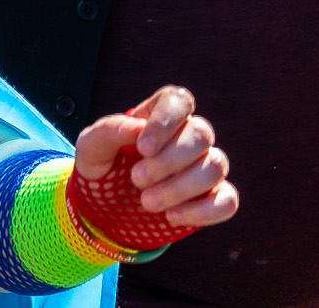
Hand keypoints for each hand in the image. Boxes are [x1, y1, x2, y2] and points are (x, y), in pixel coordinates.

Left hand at [73, 85, 235, 230]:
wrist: (106, 206)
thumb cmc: (102, 166)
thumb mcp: (91, 147)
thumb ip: (108, 131)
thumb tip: (136, 127)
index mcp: (159, 115)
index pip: (179, 101)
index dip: (166, 121)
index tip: (142, 147)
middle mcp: (188, 136)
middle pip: (201, 134)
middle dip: (169, 160)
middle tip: (137, 179)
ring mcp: (204, 167)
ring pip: (215, 166)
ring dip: (181, 187)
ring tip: (147, 202)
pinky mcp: (213, 198)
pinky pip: (227, 201)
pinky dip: (202, 211)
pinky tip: (172, 217)